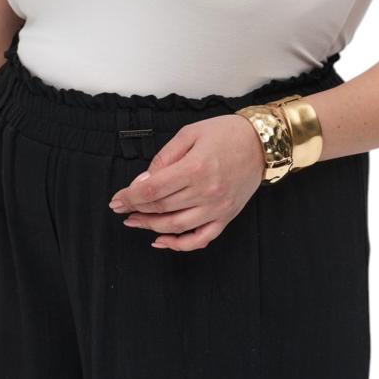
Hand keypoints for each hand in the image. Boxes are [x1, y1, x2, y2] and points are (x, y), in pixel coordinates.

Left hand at [109, 114, 265, 250]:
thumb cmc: (226, 133)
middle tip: (121, 208)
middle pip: (160, 208)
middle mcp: (205, 192)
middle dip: (135, 210)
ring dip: (150, 227)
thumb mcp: (189, 134)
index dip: (130, 197)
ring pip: (175, 226)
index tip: (116, 200)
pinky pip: (200, 239)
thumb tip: (143, 181)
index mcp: (194, 168)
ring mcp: (217, 208)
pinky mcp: (226, 217)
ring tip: (134, 222)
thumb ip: (164, 158)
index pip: (152, 190)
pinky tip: (161, 241)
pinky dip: (179, 245)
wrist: (262, 143)